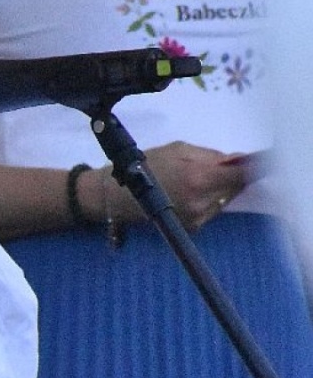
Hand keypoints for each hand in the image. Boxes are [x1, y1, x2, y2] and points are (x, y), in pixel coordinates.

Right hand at [104, 141, 248, 232]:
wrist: (116, 197)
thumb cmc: (145, 166)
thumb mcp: (178, 150)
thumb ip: (211, 156)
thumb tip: (239, 160)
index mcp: (198, 177)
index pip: (242, 174)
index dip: (254, 167)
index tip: (260, 160)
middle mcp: (202, 202)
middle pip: (237, 187)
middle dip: (231, 176)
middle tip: (215, 167)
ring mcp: (198, 218)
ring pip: (226, 198)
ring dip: (220, 188)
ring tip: (194, 180)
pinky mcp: (194, 227)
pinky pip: (213, 209)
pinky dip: (208, 199)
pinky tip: (188, 193)